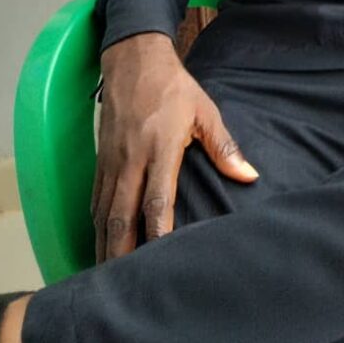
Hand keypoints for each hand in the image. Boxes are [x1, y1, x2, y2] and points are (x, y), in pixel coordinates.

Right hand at [91, 32, 258, 262]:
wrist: (133, 58)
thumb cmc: (173, 87)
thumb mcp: (205, 110)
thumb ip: (224, 145)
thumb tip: (248, 175)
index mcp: (160, 146)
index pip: (156, 198)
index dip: (157, 230)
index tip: (160, 256)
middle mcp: (131, 158)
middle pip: (122, 215)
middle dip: (122, 252)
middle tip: (125, 284)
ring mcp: (112, 159)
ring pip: (104, 211)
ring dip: (105, 244)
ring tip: (109, 275)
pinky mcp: (100, 157)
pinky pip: (95, 198)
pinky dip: (97, 224)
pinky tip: (101, 241)